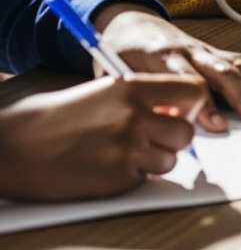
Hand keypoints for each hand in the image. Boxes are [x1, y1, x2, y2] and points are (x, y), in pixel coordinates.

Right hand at [0, 74, 205, 200]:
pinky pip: (143, 180)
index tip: (179, 112)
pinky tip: (104, 166)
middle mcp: (135, 118)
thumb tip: (171, 109)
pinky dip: (131, 177)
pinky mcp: (115, 180)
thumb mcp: (100, 93)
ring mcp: (127, 151)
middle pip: (186, 132)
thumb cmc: (47, 118)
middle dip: (173, 138)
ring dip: (153, 160)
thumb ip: (139, 99)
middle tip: (151, 138)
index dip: (190, 105)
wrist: (9, 149)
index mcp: (132, 89)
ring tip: (122, 152)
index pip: (193, 92)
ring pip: (170, 160)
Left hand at [95, 5, 240, 130]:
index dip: (206, 106)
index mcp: (162, 57)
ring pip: (238, 65)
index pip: (190, 82)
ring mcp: (205, 49)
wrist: (129, 24)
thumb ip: (142, 100)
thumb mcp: (118, 78)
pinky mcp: (214, 50)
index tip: (218, 128)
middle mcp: (189, 50)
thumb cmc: (121, 54)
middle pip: (222, 72)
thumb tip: (166, 127)